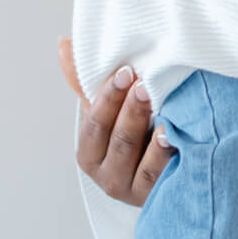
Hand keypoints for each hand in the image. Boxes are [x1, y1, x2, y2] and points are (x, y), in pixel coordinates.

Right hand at [59, 37, 171, 204]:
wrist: (164, 175)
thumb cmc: (133, 135)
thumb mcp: (108, 111)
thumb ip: (87, 81)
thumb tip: (64, 43)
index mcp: (89, 151)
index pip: (95, 122)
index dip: (108, 96)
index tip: (126, 71)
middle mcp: (106, 173)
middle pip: (116, 139)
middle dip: (130, 109)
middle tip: (145, 83)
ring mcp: (130, 187)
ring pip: (136, 157)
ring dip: (146, 128)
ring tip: (159, 104)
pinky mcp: (154, 195)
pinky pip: (157, 174)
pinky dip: (164, 154)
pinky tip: (173, 134)